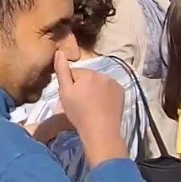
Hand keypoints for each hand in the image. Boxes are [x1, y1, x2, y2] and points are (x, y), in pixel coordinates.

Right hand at [52, 52, 127, 166]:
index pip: (73, 73)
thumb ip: (61, 71)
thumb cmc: (79, 113)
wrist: (101, 130)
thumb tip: (59, 51)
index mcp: (87, 73)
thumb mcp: (65, 92)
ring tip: (91, 105)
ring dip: (94, 89)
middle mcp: (102, 74)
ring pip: (98, 82)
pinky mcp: (121, 91)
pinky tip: (102, 105)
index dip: (69, 85)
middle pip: (87, 77)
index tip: (70, 98)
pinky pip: (109, 88)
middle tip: (80, 103)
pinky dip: (105, 94)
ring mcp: (114, 82)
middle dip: (82, 86)